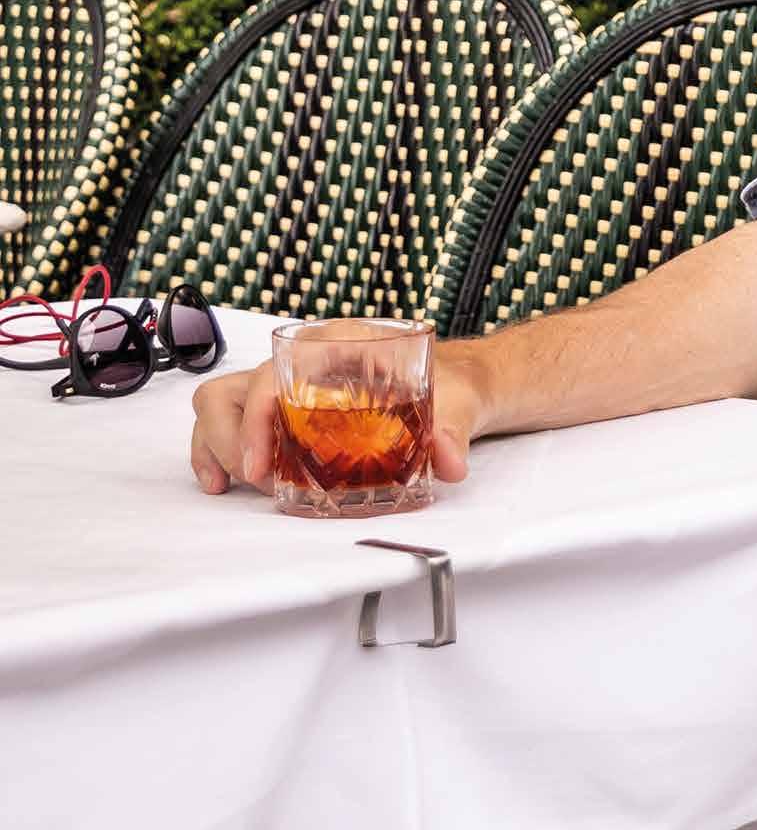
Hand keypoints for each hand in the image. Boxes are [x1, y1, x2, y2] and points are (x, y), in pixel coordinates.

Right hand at [191, 344, 485, 496]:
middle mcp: (305, 359)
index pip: (274, 372)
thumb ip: (453, 431)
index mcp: (338, 344)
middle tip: (259, 481)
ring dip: (219, 445)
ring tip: (240, 485)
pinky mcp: (290, 407)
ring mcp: (292, 383)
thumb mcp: (458, 402)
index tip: (262, 465)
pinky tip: (225, 482)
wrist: (464, 384)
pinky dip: (221, 450)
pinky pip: (234, 420)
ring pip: (223, 403)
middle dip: (233, 440)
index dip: (258, 418)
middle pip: (235, 390)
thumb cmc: (453, 382)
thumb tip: (450, 462)